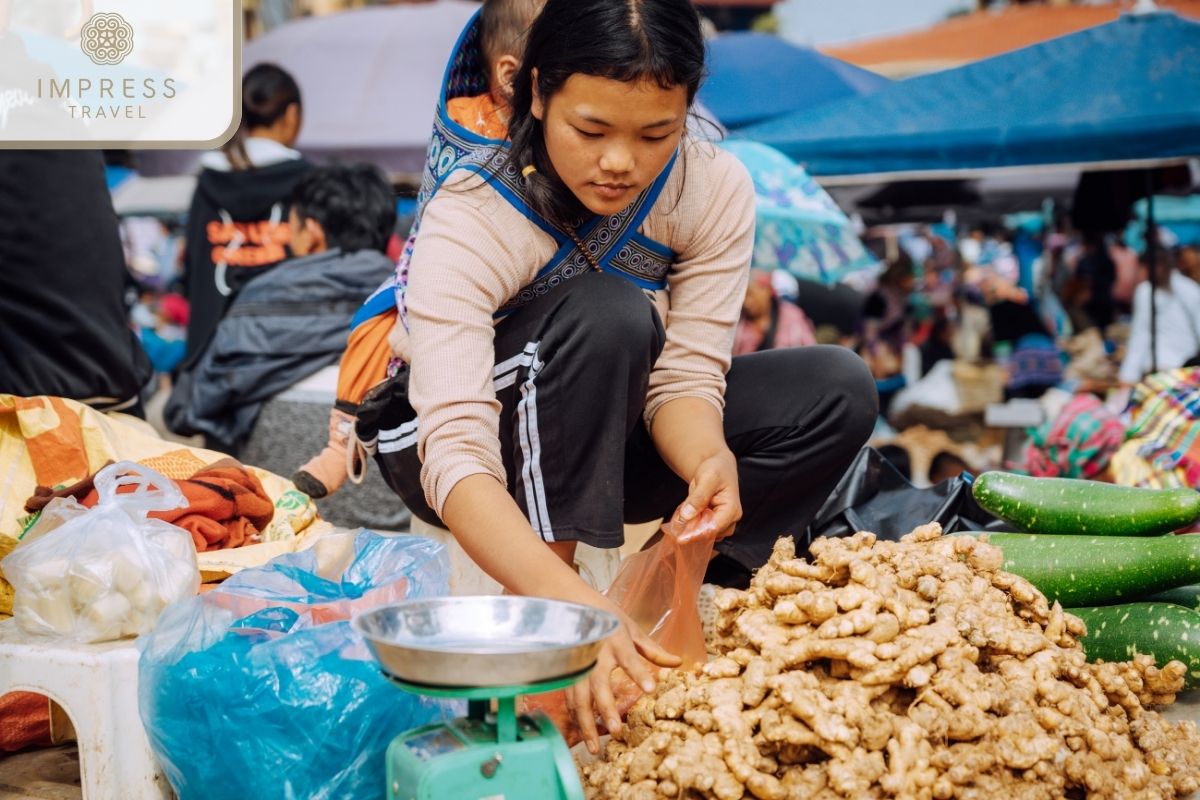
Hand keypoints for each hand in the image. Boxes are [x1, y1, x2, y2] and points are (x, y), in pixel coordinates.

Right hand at [567, 602, 679, 754]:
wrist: (569, 602)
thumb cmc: (605, 615)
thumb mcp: (632, 628)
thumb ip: (653, 649)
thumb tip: (678, 662)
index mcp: (616, 639)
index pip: (630, 658)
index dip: (639, 673)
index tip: (651, 689)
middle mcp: (595, 653)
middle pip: (598, 684)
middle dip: (606, 708)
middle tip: (616, 730)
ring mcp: (578, 664)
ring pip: (578, 698)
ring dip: (586, 723)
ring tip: (595, 747)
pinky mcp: (566, 673)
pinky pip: (569, 699)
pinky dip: (575, 718)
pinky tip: (582, 735)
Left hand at [673, 450, 740, 539]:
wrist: (718, 468)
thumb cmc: (716, 470)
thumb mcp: (707, 478)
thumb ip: (698, 497)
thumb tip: (686, 516)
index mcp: (732, 510)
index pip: (713, 528)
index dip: (696, 533)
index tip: (680, 538)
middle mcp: (730, 520)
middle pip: (709, 534)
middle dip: (692, 532)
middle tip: (676, 524)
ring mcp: (723, 523)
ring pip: (705, 535)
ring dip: (691, 529)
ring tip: (681, 517)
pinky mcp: (715, 523)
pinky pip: (702, 530)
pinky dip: (692, 526)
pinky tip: (685, 517)